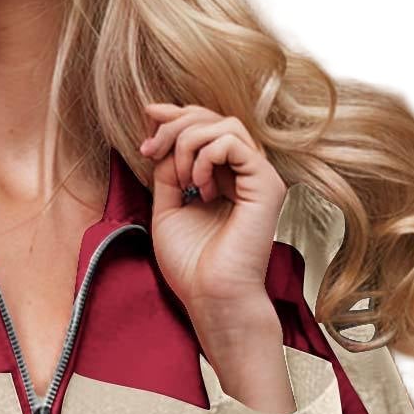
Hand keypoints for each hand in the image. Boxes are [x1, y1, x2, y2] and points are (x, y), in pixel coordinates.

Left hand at [137, 102, 288, 338]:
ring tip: (180, 180)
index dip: (176, 116)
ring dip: (188, 143)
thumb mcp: (167, 209)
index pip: (206, 127)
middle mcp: (245, 173)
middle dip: (176, 125)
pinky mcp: (266, 184)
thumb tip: (161, 135)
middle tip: (151, 149)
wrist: (210, 297)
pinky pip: (233, 142)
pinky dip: (206, 156)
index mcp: (224, 178)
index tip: (147, 122)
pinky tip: (199, 188)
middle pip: (214, 117)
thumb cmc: (191, 266)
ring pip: (225, 123)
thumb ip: (167, 171)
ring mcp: (258, 177)